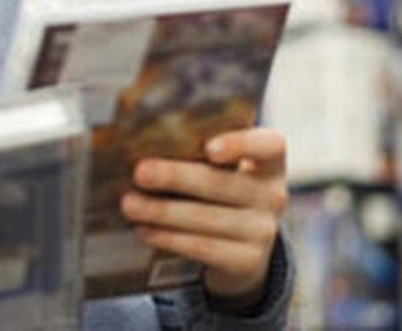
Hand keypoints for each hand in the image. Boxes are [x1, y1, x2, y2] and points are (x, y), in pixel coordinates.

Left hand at [118, 127, 287, 308]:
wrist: (242, 248)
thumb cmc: (219, 193)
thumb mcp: (222, 170)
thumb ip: (195, 151)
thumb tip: (137, 140)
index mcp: (269, 163)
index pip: (270, 145)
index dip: (241, 144)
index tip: (209, 148)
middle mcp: (273, 195)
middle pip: (221, 183)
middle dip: (175, 177)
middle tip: (139, 172)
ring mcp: (262, 231)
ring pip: (205, 218)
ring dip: (162, 211)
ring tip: (129, 204)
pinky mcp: (247, 261)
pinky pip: (202, 247)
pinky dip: (169, 238)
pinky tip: (144, 230)